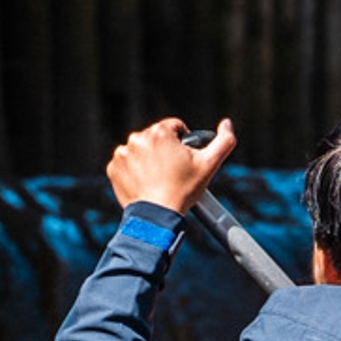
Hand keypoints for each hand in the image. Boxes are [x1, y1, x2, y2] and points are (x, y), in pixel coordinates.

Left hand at [106, 117, 233, 214]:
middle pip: (156, 138)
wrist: (158, 217)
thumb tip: (226, 123)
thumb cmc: (184, 190)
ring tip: (158, 178)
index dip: (183, 142)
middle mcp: (137, 138)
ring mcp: (123, 154)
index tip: (183, 160)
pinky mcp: (113, 169)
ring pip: (140, 150)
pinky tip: (145, 183)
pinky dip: (134, 171)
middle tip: (172, 172)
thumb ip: (224, 140)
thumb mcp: (210, 164)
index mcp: (159, 132)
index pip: (175, 127)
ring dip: (148, 159)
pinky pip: (126, 164)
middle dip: (164, 150)